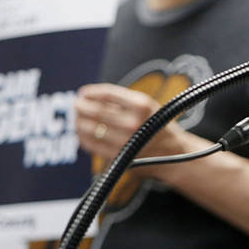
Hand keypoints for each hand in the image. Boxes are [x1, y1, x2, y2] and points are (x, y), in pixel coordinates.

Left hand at [74, 83, 210, 177]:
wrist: (172, 152)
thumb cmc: (155, 124)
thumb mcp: (145, 105)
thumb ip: (119, 98)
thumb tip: (85, 95)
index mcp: (142, 106)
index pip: (106, 94)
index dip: (90, 92)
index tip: (83, 93)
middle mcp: (133, 123)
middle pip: (95, 111)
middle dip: (80, 106)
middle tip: (76, 105)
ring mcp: (125, 141)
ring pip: (89, 128)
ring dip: (78, 121)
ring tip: (78, 118)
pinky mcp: (118, 156)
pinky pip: (91, 144)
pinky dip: (82, 136)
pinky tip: (82, 132)